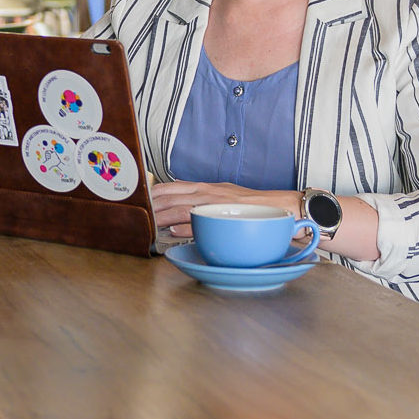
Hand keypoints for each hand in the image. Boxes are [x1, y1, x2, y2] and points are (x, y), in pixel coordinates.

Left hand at [150, 180, 301, 237]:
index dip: (154, 193)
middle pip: (173, 196)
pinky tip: (173, 231)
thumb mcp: (223, 195)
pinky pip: (203, 220)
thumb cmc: (251, 205)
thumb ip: (202, 198)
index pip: (173, 186)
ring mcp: (217, 203)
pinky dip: (186, 226)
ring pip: (183, 207)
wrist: (281, 206)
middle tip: (136, 212)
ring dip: (164, 216)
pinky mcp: (227, 215)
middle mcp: (210, 192)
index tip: (139, 198)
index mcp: (207, 187)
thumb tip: (180, 207)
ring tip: (149, 222)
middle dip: (153, 205)